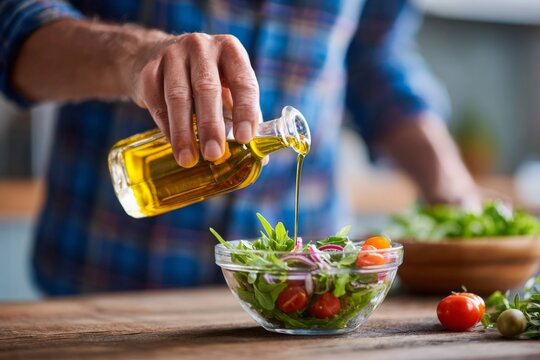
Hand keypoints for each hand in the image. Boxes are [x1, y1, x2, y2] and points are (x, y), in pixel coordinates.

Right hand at [126, 33, 260, 166]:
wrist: (154, 55)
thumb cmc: (203, 77)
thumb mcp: (227, 86)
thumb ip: (241, 115)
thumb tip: (258, 158)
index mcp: (230, 50)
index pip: (242, 81)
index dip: (245, 111)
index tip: (244, 138)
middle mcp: (201, 47)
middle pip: (206, 88)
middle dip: (210, 125)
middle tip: (214, 154)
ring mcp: (172, 55)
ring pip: (178, 96)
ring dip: (183, 132)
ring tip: (188, 159)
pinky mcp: (148, 70)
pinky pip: (157, 102)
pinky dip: (166, 126)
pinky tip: (174, 145)